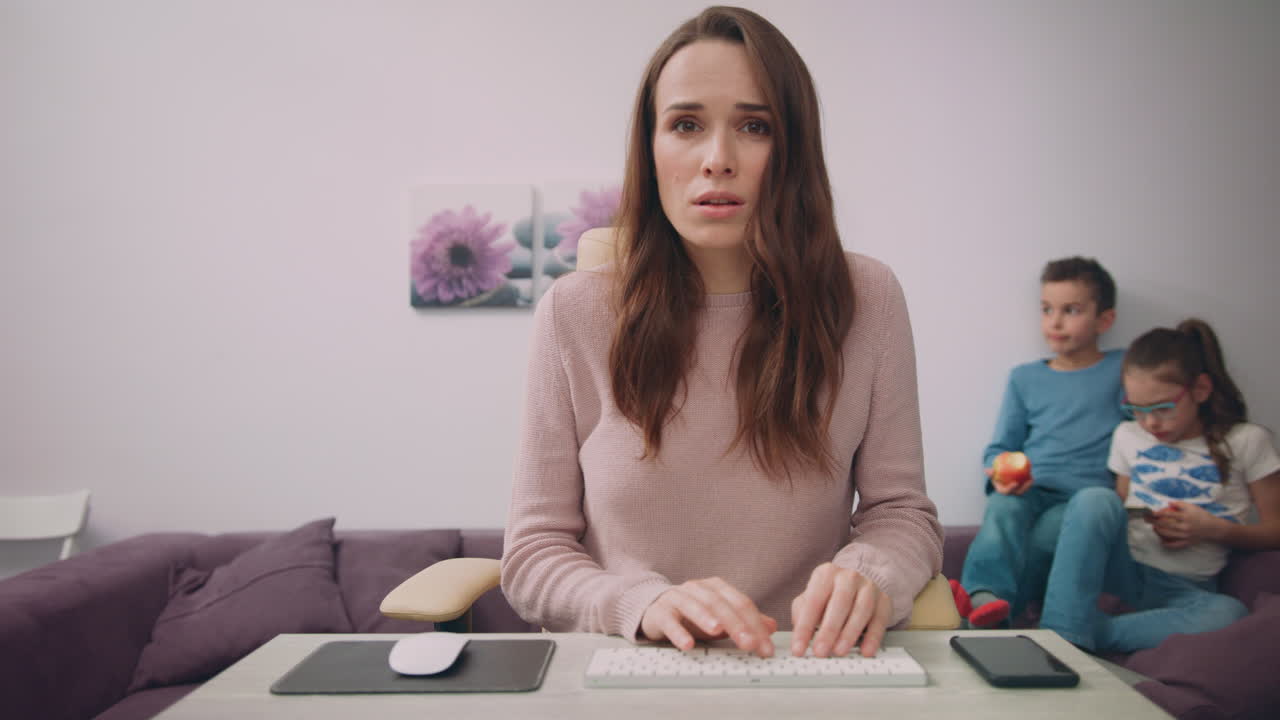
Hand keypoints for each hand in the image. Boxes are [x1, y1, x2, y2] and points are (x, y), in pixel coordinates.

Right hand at [640, 577, 778, 656]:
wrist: (655, 608)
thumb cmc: (691, 615)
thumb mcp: (721, 617)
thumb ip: (745, 621)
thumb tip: (772, 626)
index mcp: (716, 588)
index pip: (741, 603)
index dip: (756, 624)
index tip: (766, 646)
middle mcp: (698, 589)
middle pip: (720, 604)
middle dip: (737, 624)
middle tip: (749, 644)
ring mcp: (677, 598)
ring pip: (694, 606)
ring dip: (706, 618)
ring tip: (718, 631)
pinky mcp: (659, 611)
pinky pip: (669, 621)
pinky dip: (678, 632)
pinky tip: (687, 644)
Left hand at [790, 563, 890, 657]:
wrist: (863, 576)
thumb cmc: (832, 591)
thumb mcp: (813, 594)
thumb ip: (802, 611)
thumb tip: (799, 632)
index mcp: (826, 574)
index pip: (813, 601)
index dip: (804, 627)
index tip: (798, 648)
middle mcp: (848, 577)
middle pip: (839, 603)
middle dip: (829, 630)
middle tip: (820, 651)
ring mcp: (868, 587)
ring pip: (861, 610)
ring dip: (850, 633)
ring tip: (839, 651)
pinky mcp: (884, 601)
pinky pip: (880, 620)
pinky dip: (873, 637)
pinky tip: (866, 651)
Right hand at [987, 467, 1031, 495]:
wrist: (1002, 479)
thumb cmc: (997, 476)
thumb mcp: (993, 475)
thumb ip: (990, 473)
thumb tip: (986, 470)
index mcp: (1002, 491)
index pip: (1007, 491)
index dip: (1011, 488)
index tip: (1016, 483)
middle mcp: (1010, 493)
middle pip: (1018, 492)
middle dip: (1024, 488)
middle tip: (1028, 480)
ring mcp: (1016, 492)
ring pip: (1023, 490)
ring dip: (1028, 486)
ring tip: (1031, 478)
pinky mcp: (1021, 490)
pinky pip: (1026, 487)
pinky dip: (1029, 482)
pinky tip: (1031, 477)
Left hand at [1150, 502, 1222, 547]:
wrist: (1213, 528)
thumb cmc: (1201, 515)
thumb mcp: (1192, 507)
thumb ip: (1180, 504)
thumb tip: (1168, 503)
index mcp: (1186, 517)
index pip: (1169, 515)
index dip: (1158, 513)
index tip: (1151, 513)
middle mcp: (1185, 527)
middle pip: (1166, 525)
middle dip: (1155, 522)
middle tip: (1147, 520)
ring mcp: (1186, 536)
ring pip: (1169, 535)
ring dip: (1159, 531)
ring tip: (1153, 528)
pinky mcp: (1187, 543)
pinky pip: (1175, 545)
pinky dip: (1167, 544)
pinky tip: (1161, 541)